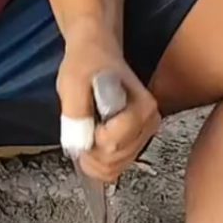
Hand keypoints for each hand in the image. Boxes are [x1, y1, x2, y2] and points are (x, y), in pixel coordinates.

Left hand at [57, 24, 160, 182]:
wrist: (95, 53)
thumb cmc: (85, 64)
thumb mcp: (72, 82)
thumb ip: (76, 112)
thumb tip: (80, 144)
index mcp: (142, 107)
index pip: (114, 143)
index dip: (89, 139)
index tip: (83, 119)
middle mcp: (150, 123)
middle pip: (115, 160)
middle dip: (89, 151)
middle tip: (79, 127)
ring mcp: (144, 134)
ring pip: (114, 168)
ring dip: (91, 158)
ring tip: (85, 131)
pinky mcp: (135, 142)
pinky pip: (114, 167)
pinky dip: (96, 161)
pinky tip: (90, 142)